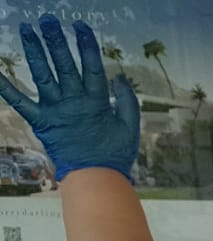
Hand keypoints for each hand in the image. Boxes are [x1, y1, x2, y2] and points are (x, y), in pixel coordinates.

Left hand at [0, 17, 138, 181]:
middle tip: (47, 20)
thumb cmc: (115, 154)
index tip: (80, 26)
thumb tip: (118, 77)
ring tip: (26, 30)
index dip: (86, 45)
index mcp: (97, 101)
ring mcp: (56, 110)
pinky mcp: (41, 121)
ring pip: (43, 75)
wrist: (95, 177)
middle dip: (56, 41)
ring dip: (34, 51)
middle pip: (65, 65)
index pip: (92, 66)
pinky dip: (6, 87)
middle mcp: (74, 101)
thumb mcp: (130, 127)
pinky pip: (20, 102)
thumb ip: (127, 101)